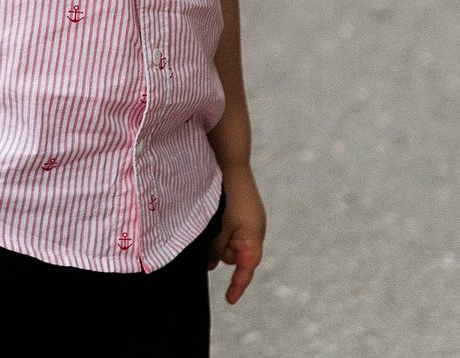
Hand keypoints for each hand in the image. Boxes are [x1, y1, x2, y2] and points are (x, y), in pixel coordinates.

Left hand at [209, 167, 266, 304]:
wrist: (229, 160)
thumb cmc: (227, 195)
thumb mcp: (219, 226)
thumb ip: (215, 248)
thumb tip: (210, 264)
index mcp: (253, 237)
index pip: (246, 269)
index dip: (237, 285)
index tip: (230, 300)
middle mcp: (253, 230)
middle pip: (234, 256)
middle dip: (220, 253)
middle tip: (206, 241)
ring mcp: (247, 220)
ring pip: (228, 242)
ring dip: (216, 239)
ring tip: (208, 222)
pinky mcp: (240, 211)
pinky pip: (228, 228)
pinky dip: (218, 229)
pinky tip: (209, 217)